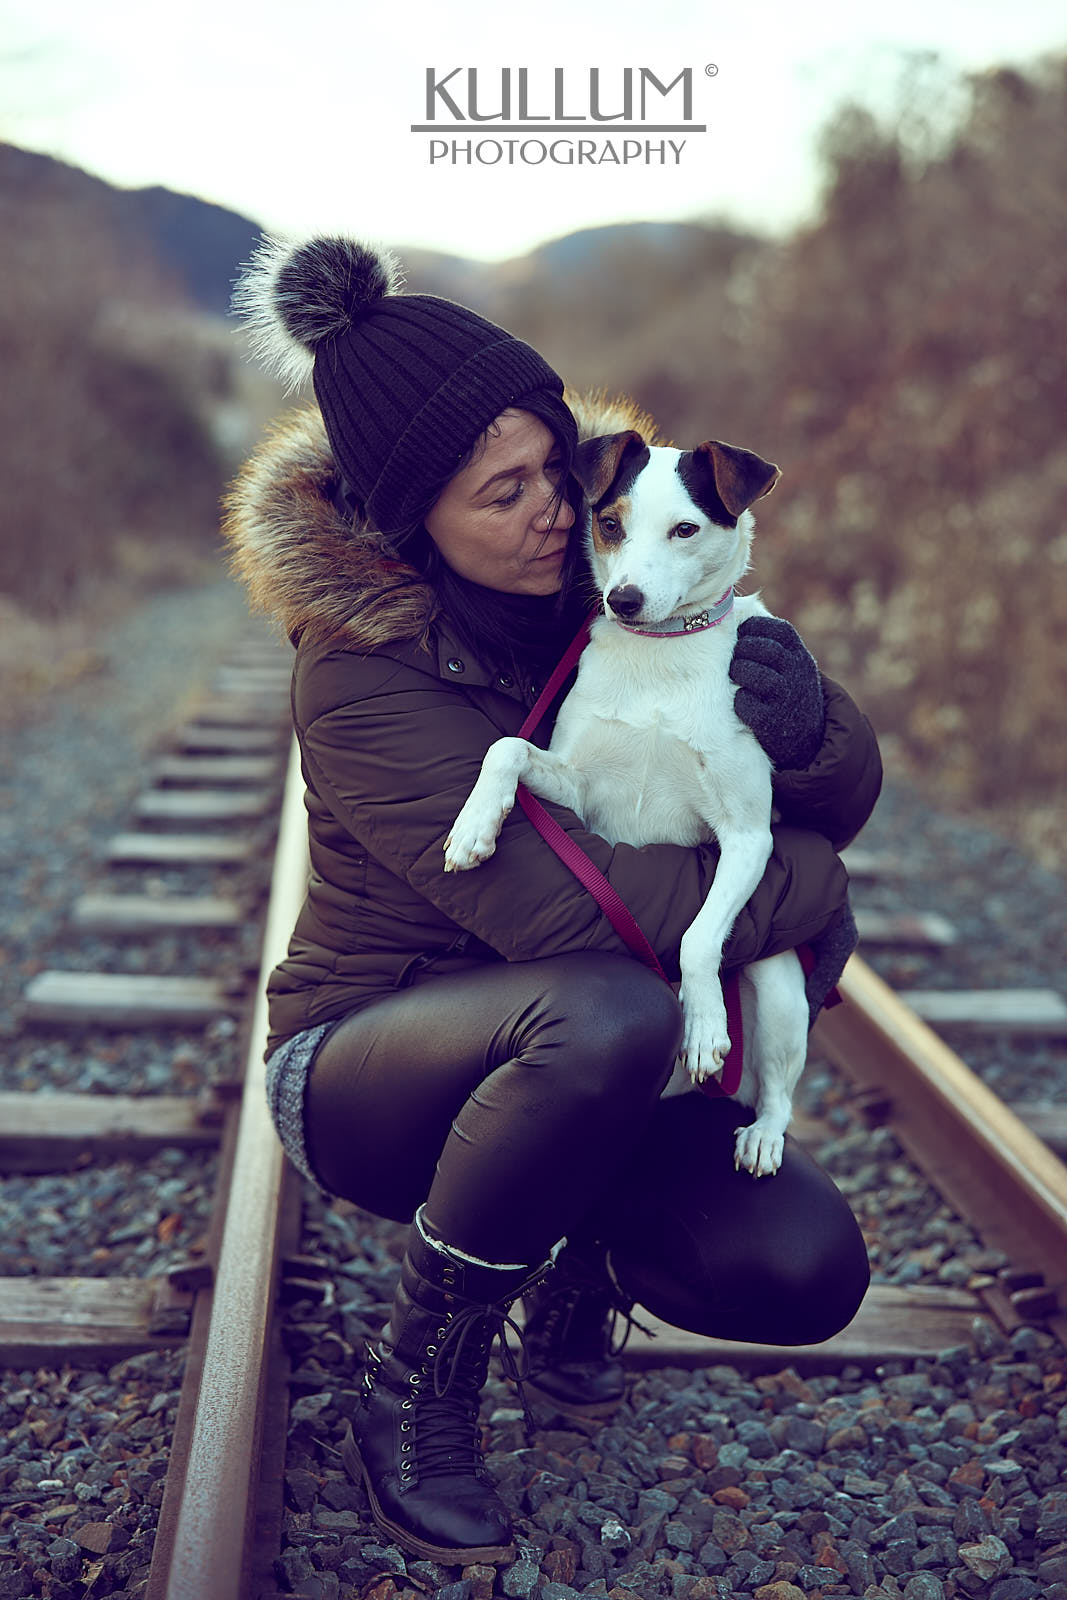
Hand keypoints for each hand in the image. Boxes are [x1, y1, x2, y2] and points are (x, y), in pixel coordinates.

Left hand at [730, 616, 824, 769]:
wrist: (809, 737)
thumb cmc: (789, 692)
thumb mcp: (793, 666)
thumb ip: (774, 645)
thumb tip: (736, 616)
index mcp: (800, 656)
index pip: (780, 630)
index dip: (755, 628)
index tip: (742, 634)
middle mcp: (797, 674)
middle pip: (767, 650)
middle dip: (744, 649)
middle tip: (734, 657)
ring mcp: (786, 698)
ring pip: (757, 675)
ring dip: (739, 672)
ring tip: (735, 676)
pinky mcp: (772, 722)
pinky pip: (748, 704)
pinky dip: (740, 701)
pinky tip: (741, 701)